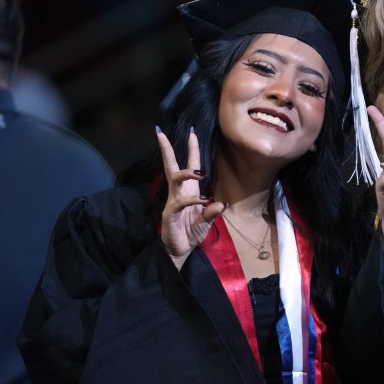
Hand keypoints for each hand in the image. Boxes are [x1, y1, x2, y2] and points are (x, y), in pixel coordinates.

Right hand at [156, 127, 225, 269]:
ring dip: (188, 173)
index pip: (189, 165)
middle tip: (162, 133)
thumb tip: (221, 203)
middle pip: (172, 166)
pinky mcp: (170, 213)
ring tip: (200, 172)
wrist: (179, 251)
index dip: (191, 149)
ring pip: (175, 179)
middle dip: (168, 149)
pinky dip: (192, 200)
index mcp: (188, 190)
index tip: (192, 132)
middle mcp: (179, 192)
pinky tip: (203, 200)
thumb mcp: (206, 221)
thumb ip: (212, 212)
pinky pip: (180, 202)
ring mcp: (173, 201)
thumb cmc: (191, 233)